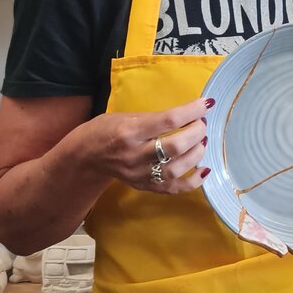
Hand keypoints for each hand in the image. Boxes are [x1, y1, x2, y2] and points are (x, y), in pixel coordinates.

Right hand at [74, 97, 212, 194]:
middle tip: (202, 124)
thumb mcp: (128, 116)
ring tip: (201, 141)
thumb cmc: (107, 130)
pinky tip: (204, 168)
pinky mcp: (145, 187)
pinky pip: (174, 189)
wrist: (85, 157)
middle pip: (174, 147)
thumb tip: (192, 114)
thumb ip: (157, 118)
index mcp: (130, 132)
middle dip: (196, 133)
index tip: (207, 103)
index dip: (192, 111)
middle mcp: (135, 155)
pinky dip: (194, 181)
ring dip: (196, 153)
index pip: (168, 121)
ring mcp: (140, 175)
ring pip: (176, 169)